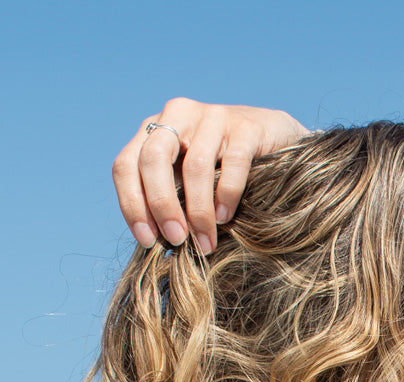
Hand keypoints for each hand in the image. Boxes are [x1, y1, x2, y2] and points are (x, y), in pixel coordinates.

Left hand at [113, 99, 309, 252]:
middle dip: (161, 205)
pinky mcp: (246, 126)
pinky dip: (227, 195)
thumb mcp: (189, 179)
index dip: (131, 205)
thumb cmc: (226, 169)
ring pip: (195, 167)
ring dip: (199, 212)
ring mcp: (212, 117)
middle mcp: (177, 116)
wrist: (277, 138)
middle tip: (176, 240)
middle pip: (153, 159)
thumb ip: (171, 198)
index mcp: (154, 130)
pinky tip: (226, 217)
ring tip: (206, 242)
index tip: (147, 242)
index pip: (126, 165)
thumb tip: (156, 243)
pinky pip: (233, 164)